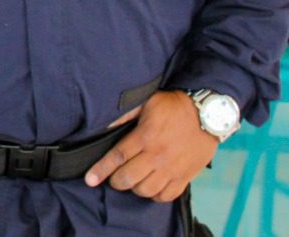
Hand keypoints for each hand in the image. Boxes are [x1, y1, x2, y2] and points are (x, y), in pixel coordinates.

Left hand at [85, 90, 217, 201]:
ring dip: (135, 189)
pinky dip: (155, 195)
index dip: (101, 170)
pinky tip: (151, 187)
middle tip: (114, 178)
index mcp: (146, 136)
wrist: (208, 115)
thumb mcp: (147, 102)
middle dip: (116, 181)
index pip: (118, 156)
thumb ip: (126, 114)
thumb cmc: (174, 106)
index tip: (90, 179)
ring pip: (146, 190)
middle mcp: (158, 155)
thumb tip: (105, 124)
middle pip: (129, 178)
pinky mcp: (186, 176)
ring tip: (132, 181)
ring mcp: (173, 168)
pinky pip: (167, 196)